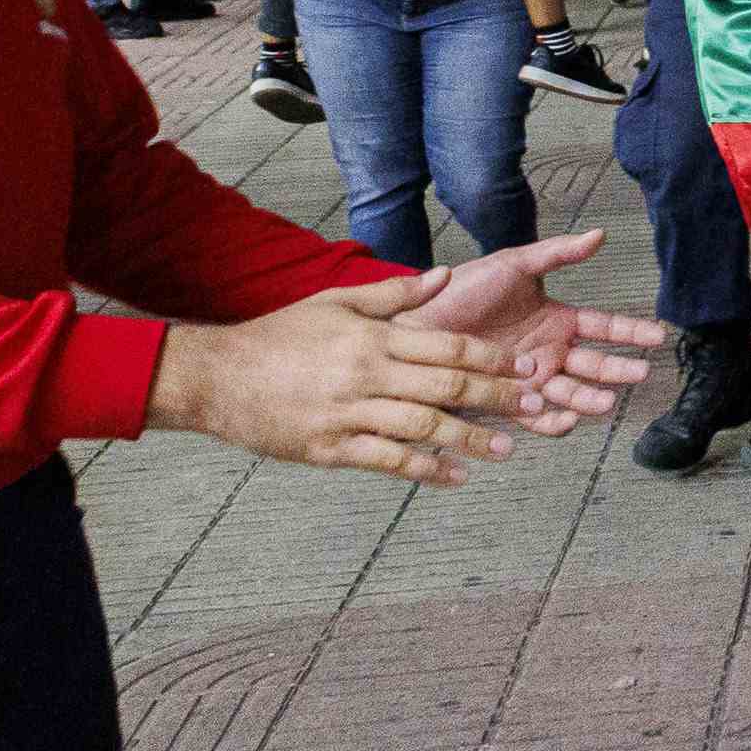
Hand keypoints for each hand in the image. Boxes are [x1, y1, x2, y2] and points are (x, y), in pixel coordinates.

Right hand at [148, 277, 568, 486]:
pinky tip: (456, 475)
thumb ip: (395, 294)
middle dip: (496, 398)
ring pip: (424, 428)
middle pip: (446, 387)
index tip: (524, 367)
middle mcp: (366, 374)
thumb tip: (446, 275)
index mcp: (372, 337)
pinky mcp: (330, 448)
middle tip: (534, 405)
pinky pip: (388, 461)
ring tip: (507, 447)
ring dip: (471, 438)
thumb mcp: (335, 302)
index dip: (490, 358)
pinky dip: (426, 469)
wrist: (215, 376)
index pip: (447, 346)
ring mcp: (348, 413)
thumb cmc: (278, 335)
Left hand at [394, 230, 662, 432]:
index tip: (658, 335)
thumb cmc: (460, 290)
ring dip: (590, 399)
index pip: (604, 327)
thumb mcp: (513, 264)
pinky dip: (552, 421)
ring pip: (570, 393)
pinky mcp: (504, 400)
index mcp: (556, 319)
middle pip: (594, 365)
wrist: (415, 322)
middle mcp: (548, 351)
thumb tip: (599, 235)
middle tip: (640, 373)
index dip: (631, 331)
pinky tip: (566, 418)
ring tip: (605, 401)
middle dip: (618, 370)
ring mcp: (528, 378)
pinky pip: (534, 415)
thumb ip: (557, 253)